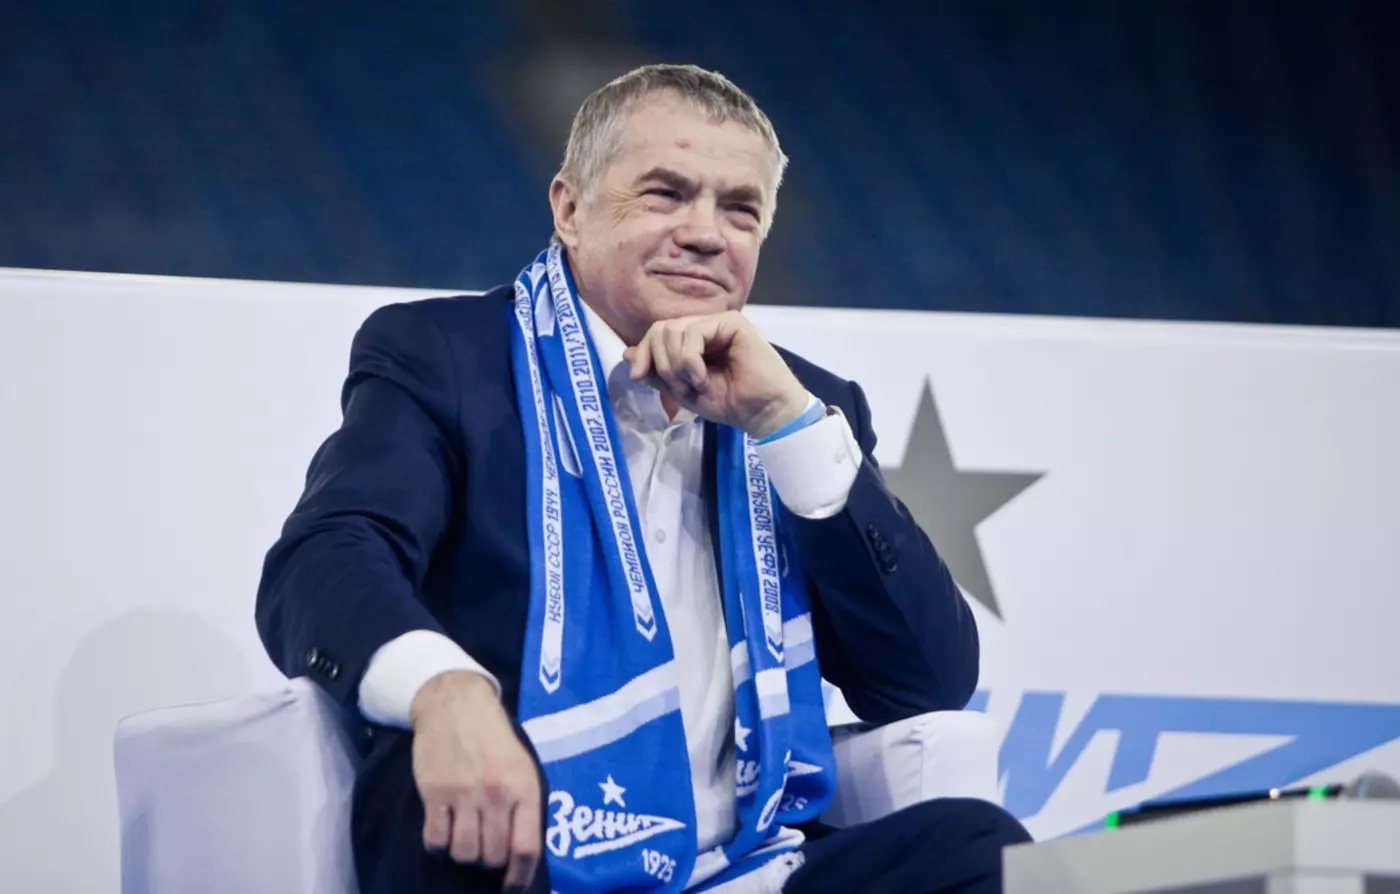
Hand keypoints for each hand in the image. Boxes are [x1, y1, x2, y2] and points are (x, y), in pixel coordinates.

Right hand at [409, 670, 541, 889]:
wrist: (455, 703)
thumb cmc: (495, 737)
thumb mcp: (523, 765)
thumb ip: (524, 804)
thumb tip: (522, 851)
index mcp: (523, 787)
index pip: (526, 848)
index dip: (520, 876)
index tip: (513, 886)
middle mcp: (495, 794)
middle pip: (492, 856)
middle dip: (489, 861)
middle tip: (485, 849)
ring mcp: (463, 794)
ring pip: (463, 853)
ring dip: (463, 853)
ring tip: (464, 838)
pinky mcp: (433, 793)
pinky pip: (435, 840)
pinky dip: (438, 844)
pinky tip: (443, 831)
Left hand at [623, 312, 809, 438]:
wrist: (762, 412)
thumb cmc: (728, 403)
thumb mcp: (682, 390)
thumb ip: (657, 372)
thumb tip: (626, 353)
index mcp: (693, 341)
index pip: (656, 334)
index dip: (642, 352)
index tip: (638, 376)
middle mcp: (704, 327)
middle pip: (660, 329)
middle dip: (661, 362)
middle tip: (680, 387)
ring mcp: (718, 322)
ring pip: (673, 330)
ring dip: (676, 365)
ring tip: (695, 385)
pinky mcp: (731, 322)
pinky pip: (694, 332)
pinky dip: (690, 360)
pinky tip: (702, 378)